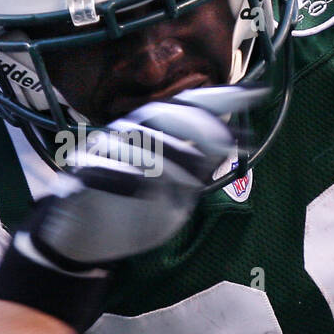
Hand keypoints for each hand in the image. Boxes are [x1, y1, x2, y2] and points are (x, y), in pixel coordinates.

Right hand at [27, 85, 262, 267]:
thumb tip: (229, 138)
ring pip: (134, 139)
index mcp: (152, 137)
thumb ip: (198, 168)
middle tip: (224, 140)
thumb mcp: (177, 195)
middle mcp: (127, 137)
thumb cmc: (132, 211)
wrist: (85, 240)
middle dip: (194, 123)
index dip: (218, 99)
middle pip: (158, 115)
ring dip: (166, 155)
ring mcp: (102, 154)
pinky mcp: (79, 177)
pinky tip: (141, 187)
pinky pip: (100, 169)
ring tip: (191, 180)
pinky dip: (122, 176)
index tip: (253, 94)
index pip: (185, 109)